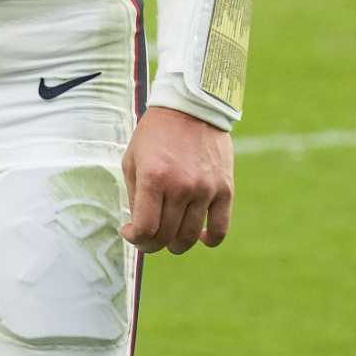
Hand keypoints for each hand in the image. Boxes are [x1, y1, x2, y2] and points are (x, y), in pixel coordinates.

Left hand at [121, 106, 233, 253]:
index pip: (145, 228)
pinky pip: (220, 228)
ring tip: (168, 240)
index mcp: (153, 178)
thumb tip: (139, 226)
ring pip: (190, 236)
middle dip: (152, 244)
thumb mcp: (132, 160)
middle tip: (146, 239)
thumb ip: (134, 195)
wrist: (190, 110)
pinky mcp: (225, 190)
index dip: (135, 238)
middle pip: (166, 236)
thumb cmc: (154, 135)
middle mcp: (181, 187)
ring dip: (176, 245)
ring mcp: (205, 190)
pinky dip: (209, 240)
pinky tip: (199, 237)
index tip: (130, 233)